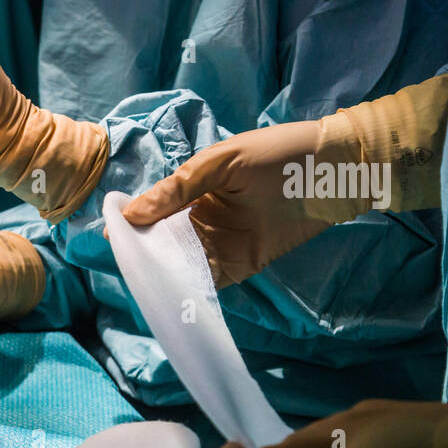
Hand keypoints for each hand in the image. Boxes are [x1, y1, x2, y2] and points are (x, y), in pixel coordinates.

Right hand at [120, 120, 361, 286]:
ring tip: (143, 283)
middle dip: (144, 253)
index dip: (133, 223)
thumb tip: (131, 213)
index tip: (113, 235)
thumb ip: (177, 188)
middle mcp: (202, 219)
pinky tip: (173, 292)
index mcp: (194, 190)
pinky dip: (191, 287)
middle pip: (163, 241)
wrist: (335, 172)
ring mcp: (221, 243)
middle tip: (124, 264)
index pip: (154, 210)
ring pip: (182, 263)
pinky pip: (209, 279)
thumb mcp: (221, 162)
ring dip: (164, 273)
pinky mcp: (241, 264)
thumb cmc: (278, 155)